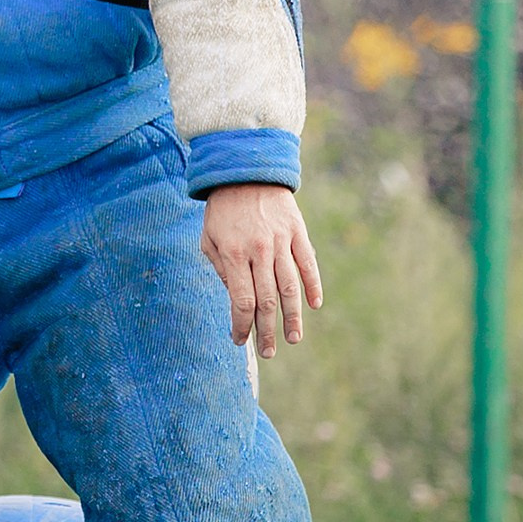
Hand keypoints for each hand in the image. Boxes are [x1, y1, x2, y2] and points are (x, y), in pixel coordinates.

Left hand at [200, 183, 323, 357]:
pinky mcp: (297, 231)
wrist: (246, 170)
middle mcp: (259, 249)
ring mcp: (281, 240)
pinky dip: (312, 285)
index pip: (241, 300)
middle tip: (268, 351)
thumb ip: (221, 269)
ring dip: (292, 316)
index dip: (241, 325)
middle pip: (266, 299)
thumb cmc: (222, 210)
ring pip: (290, 286)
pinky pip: (308, 263)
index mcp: (233, 253)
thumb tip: (236, 300)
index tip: (239, 340)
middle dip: (266, 329)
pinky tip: (313, 305)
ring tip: (292, 338)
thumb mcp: (209, 238)